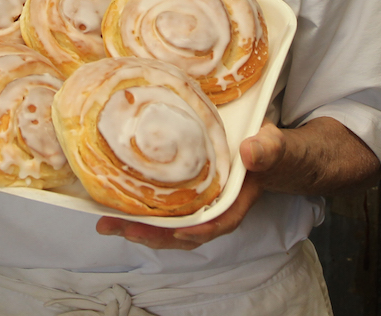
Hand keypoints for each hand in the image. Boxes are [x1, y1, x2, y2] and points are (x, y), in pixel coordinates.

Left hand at [96, 123, 282, 249]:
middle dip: (151, 233)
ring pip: (168, 223)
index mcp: (235, 201)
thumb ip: (266, 150)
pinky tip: (116, 201)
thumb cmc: (271, 150)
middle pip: (182, 231)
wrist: (269, 148)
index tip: (175, 232)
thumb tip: (249, 151)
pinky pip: (163, 205)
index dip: (193, 230)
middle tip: (118, 226)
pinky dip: (141, 207)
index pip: (214, 223)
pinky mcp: (185, 190)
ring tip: (106, 220)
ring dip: (138, 224)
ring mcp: (198, 201)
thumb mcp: (274, 146)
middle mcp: (212, 207)